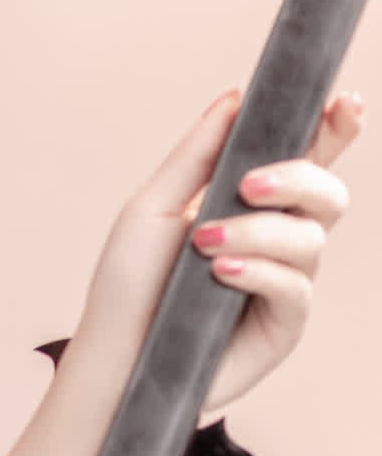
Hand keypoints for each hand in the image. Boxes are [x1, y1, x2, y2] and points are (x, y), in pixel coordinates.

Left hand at [72, 86, 360, 419]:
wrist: (113, 358)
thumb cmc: (128, 287)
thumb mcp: (152, 208)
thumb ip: (198, 155)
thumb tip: (235, 97)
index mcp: (250, 203)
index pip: (308, 157)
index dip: (335, 128)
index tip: (341, 103)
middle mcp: (276, 239)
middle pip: (328, 193)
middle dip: (298, 178)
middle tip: (249, 185)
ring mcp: (284, 282)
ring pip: (310, 239)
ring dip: (258, 232)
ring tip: (205, 245)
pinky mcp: (283, 326)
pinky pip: (296, 287)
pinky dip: (259, 271)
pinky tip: (221, 273)